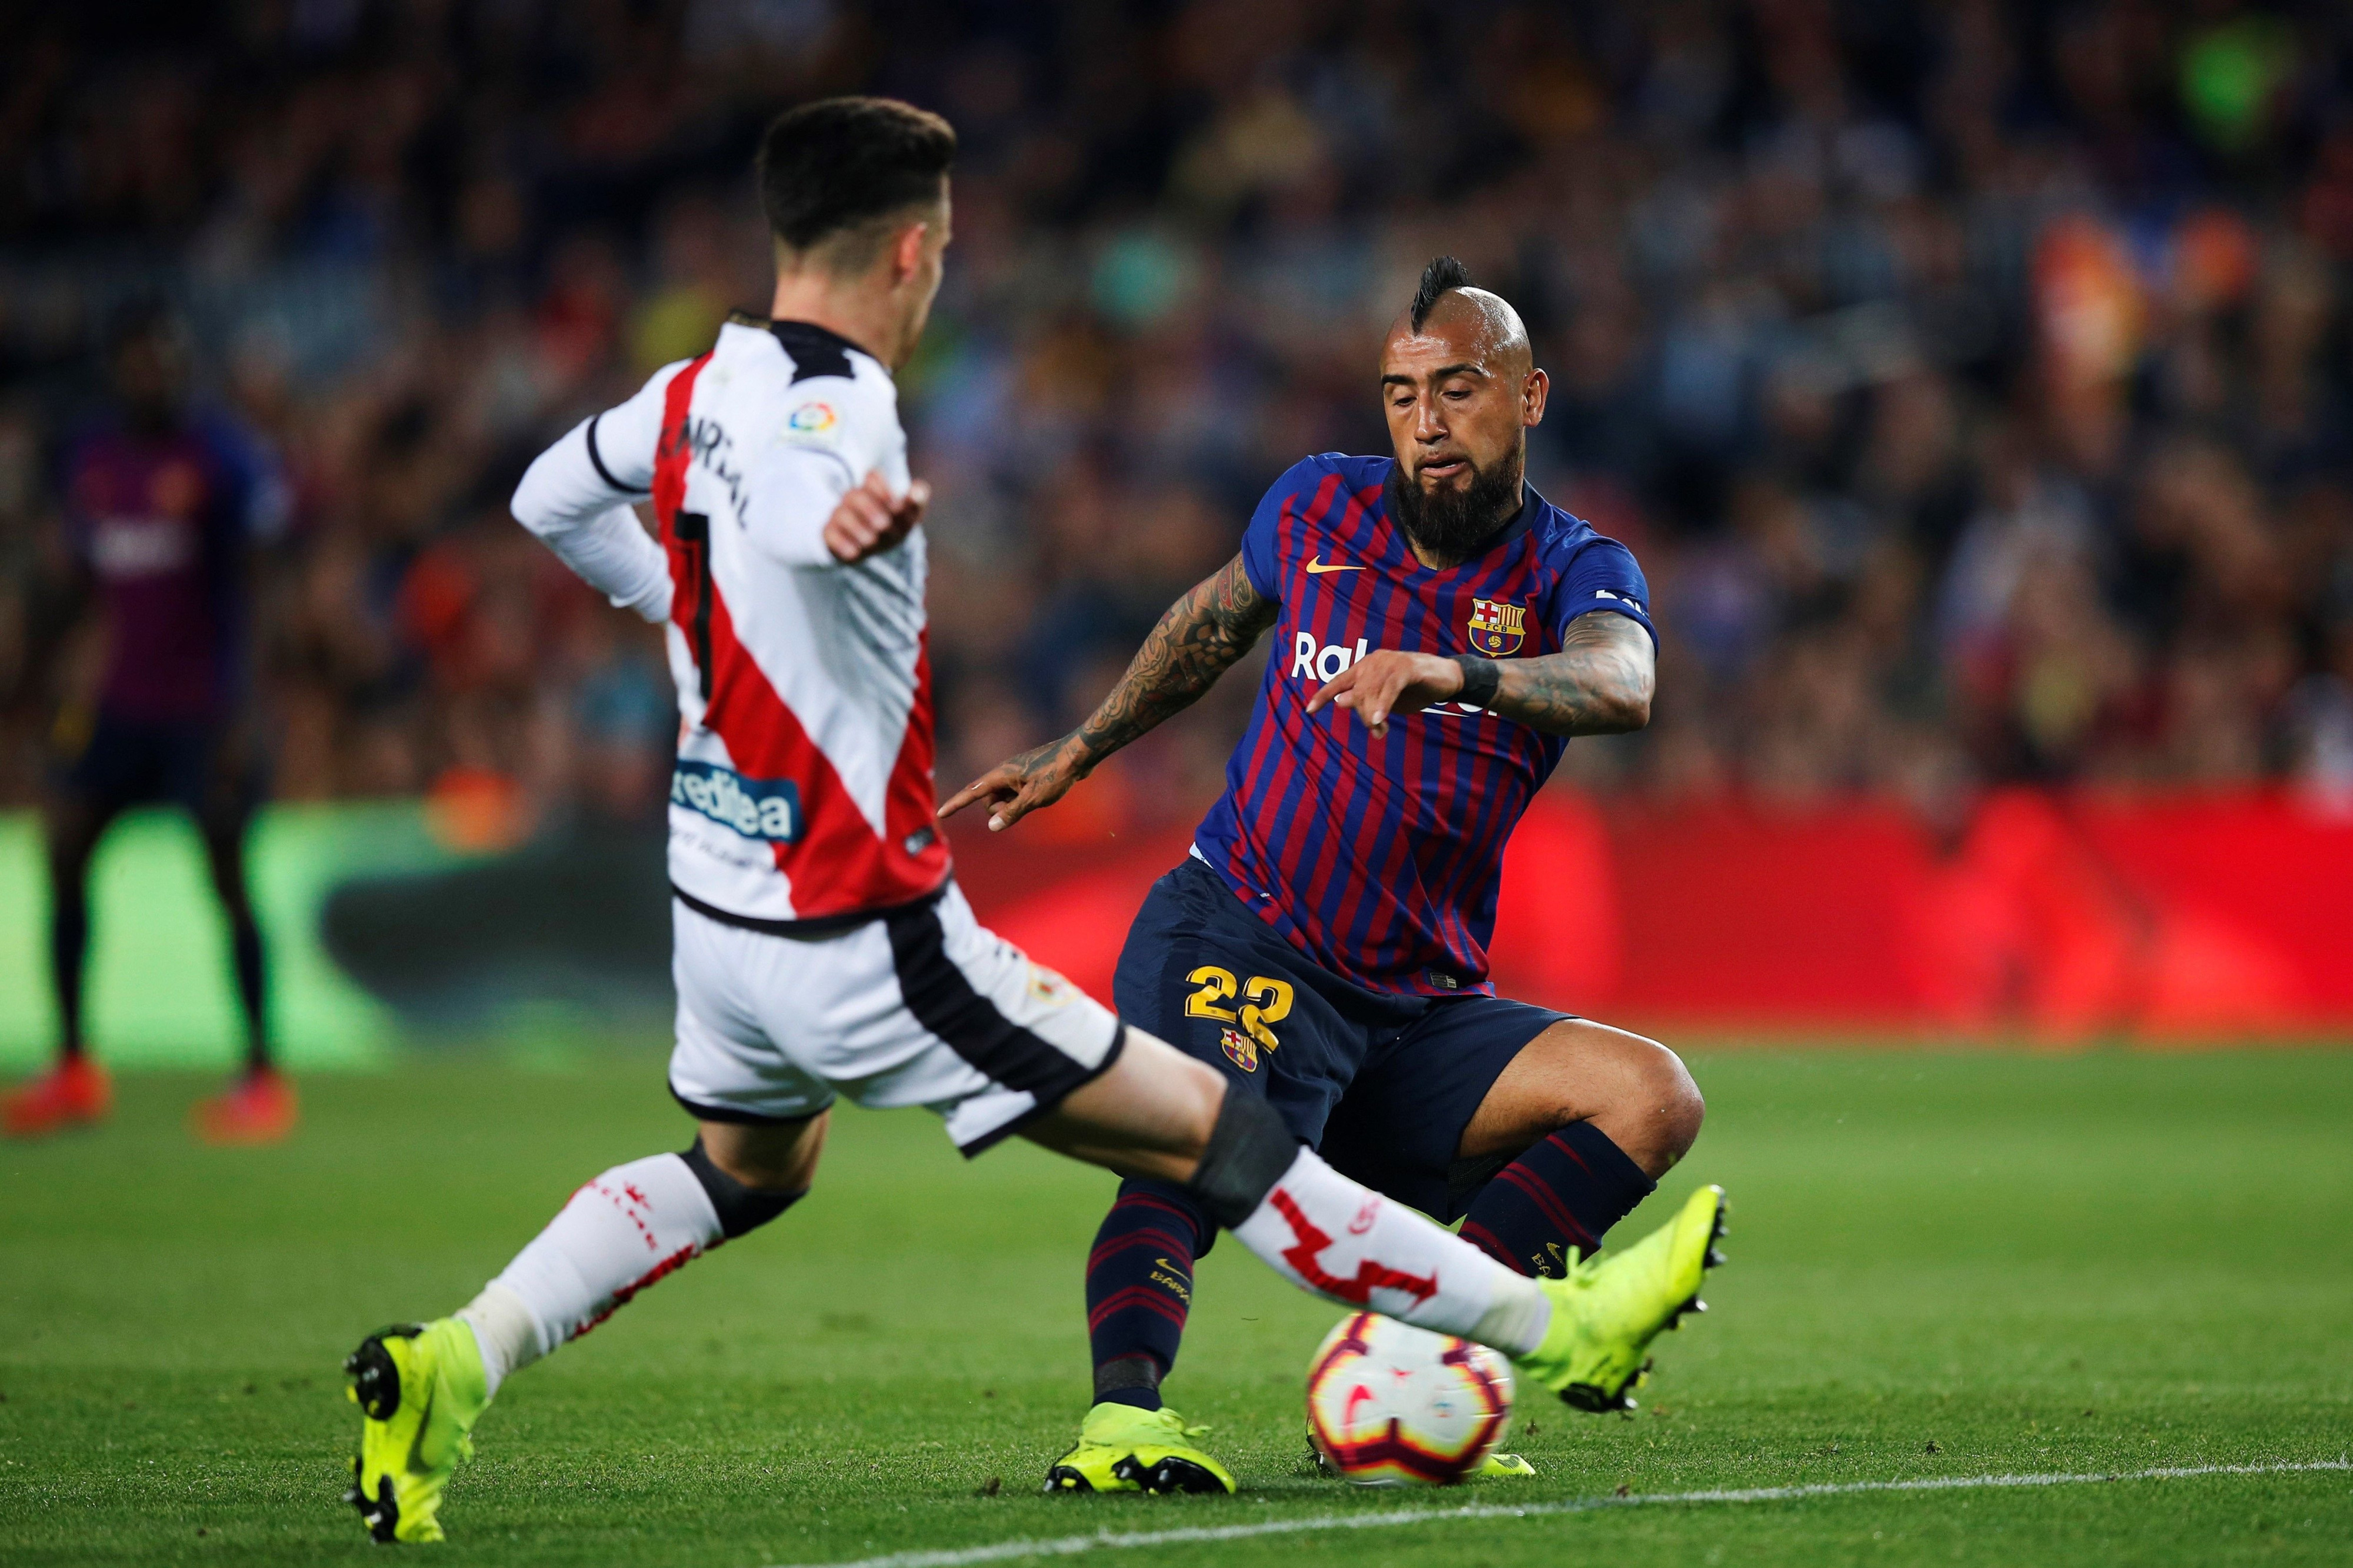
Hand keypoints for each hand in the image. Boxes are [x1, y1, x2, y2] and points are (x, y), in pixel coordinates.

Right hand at [823, 469, 930, 562]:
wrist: (870, 546)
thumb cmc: (894, 526)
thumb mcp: (908, 514)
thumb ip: (916, 500)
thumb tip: (917, 491)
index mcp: (873, 489)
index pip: (873, 478)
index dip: (884, 490)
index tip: (897, 506)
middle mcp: (854, 499)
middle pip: (856, 496)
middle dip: (869, 509)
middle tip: (884, 525)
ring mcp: (840, 515)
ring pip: (842, 515)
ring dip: (857, 527)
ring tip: (871, 541)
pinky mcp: (830, 533)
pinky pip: (830, 535)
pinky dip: (841, 544)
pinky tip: (854, 553)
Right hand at [936, 735, 1086, 830]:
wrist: (1078, 755)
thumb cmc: (1056, 774)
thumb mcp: (1034, 798)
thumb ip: (1012, 813)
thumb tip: (992, 826)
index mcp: (1001, 774)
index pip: (972, 791)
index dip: (956, 804)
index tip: (941, 813)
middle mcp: (1005, 772)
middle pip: (989, 799)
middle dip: (1000, 809)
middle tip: (1024, 806)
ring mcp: (1015, 774)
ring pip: (1003, 798)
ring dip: (1013, 805)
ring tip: (1036, 799)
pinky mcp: (1026, 776)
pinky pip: (1015, 794)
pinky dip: (1022, 800)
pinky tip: (1040, 794)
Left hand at [1305, 650, 1464, 736]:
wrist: (1446, 677)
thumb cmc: (1414, 688)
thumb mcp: (1385, 699)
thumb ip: (1364, 701)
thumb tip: (1339, 702)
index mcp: (1365, 667)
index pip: (1338, 682)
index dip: (1322, 695)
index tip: (1308, 711)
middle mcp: (1373, 661)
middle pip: (1356, 694)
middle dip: (1363, 716)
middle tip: (1377, 731)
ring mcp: (1389, 662)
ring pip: (1370, 693)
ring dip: (1373, 716)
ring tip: (1380, 730)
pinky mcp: (1407, 667)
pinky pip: (1389, 689)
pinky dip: (1383, 705)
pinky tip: (1378, 720)